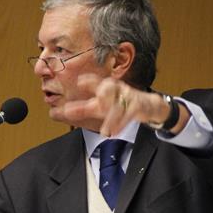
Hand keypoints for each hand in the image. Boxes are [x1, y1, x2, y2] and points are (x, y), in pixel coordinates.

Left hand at [51, 75, 171, 136]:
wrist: (149, 106)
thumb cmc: (121, 104)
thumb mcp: (101, 107)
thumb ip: (83, 109)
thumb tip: (63, 111)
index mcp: (106, 90)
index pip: (97, 82)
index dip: (90, 81)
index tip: (80, 82)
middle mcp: (116, 90)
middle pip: (109, 89)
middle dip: (104, 93)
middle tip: (98, 98)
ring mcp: (128, 97)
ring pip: (119, 106)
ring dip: (113, 119)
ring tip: (105, 131)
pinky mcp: (138, 106)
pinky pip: (129, 115)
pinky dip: (122, 123)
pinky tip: (114, 132)